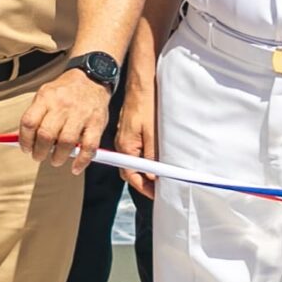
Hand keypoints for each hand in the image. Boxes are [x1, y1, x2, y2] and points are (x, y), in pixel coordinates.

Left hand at [17, 69, 109, 169]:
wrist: (92, 78)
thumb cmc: (65, 90)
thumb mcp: (45, 94)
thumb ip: (35, 115)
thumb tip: (21, 138)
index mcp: (46, 98)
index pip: (29, 122)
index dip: (25, 140)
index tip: (26, 149)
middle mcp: (62, 106)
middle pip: (46, 135)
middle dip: (40, 152)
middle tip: (39, 156)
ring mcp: (80, 115)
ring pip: (66, 142)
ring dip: (58, 157)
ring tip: (55, 160)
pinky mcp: (96, 123)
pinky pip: (89, 146)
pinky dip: (82, 160)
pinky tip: (76, 167)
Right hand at [115, 73, 157, 198]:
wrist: (140, 86)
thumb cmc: (145, 105)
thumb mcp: (152, 132)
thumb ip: (151, 155)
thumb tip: (152, 175)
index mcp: (125, 147)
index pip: (131, 176)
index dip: (144, 188)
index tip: (156, 195)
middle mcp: (122, 146)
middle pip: (130, 172)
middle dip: (144, 183)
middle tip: (160, 190)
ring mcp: (124, 140)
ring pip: (133, 163)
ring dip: (144, 173)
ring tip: (159, 178)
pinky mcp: (129, 135)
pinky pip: (134, 153)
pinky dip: (143, 161)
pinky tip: (153, 161)